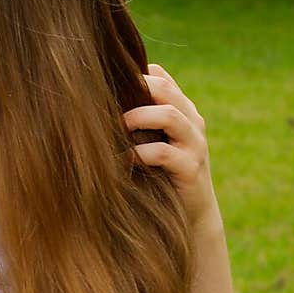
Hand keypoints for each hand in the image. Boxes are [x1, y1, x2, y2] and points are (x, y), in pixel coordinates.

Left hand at [121, 63, 219, 229]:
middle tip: (108, 100)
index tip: (107, 84)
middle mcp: (192, 123)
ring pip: (170, 116)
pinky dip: (141, 153)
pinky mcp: (190, 169)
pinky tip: (125, 158)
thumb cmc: (164, 177)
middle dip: (136, 89)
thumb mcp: (154, 143)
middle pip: (166, 90)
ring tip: (119, 126)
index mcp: (183, 112)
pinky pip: (164, 153)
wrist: (194, 216)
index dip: (136, 75)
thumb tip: (99, 102)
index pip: (162, 79)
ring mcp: (194, 145)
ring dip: (139, 117)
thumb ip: (140, 123)